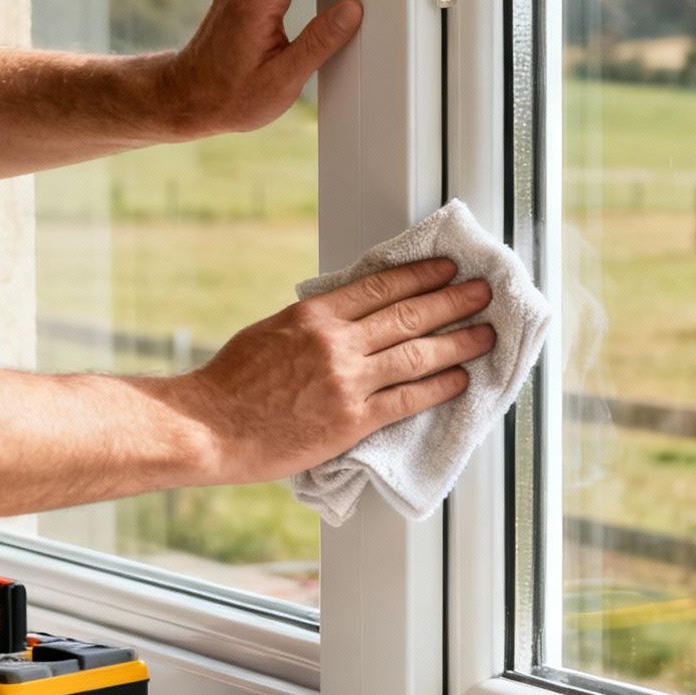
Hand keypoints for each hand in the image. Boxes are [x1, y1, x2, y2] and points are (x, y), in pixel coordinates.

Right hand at [170, 258, 495, 484]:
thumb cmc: (231, 384)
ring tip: (486, 332)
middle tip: (483, 291)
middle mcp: (337, 341)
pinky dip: (440, 386)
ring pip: (419, 353)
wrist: (209, 426)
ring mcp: (347, 380)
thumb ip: (313, 324)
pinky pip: (409, 398)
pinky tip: (461, 378)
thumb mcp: (271, 332)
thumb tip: (347, 318)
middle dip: (453, 300)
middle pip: (410, 313)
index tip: (447, 268)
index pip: (382, 285)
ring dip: (459, 341)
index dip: (422, 275)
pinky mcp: (352, 420)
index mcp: (315, 314)